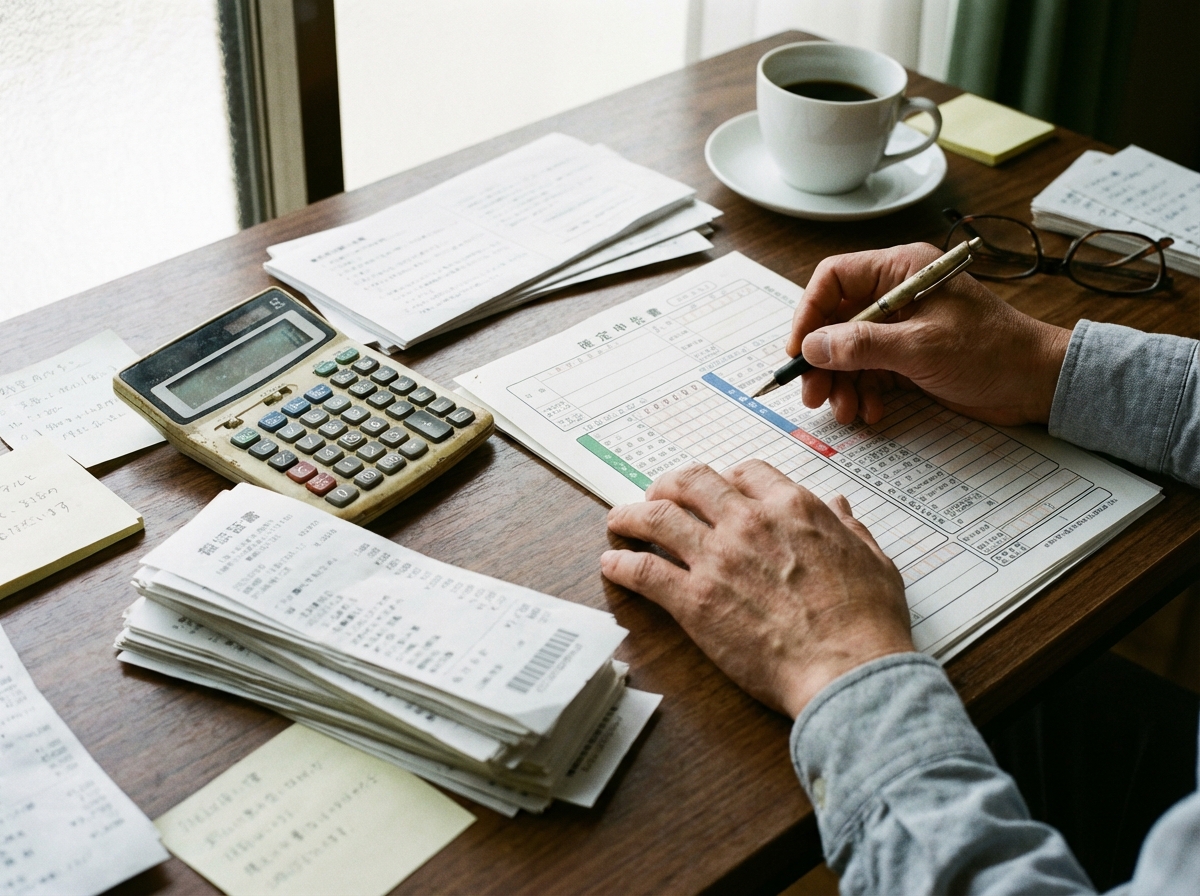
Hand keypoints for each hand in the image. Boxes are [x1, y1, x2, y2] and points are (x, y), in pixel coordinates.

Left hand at [602, 460, 912, 718]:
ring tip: (618, 521)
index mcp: (792, 507)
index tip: (717, 489)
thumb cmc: (867, 621)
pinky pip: (644, 571)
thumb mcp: (873, 559)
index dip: (726, 477)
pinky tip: (612, 566)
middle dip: (668, 484)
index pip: (745, 472)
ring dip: (630, 515)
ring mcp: (717, 558)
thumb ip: (851, 527)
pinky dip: (622, 565)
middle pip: (691, 481)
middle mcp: (748, 522)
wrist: (848, 668)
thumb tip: (839, 507)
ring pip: (656, 518)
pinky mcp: (694, 600)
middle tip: (656, 495)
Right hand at [786, 243, 1072, 425]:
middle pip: (836, 321)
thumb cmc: (992, 352)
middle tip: (813, 394)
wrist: (1036, 383)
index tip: (799, 352)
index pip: (834, 279)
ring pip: (849, 351)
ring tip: (847, 411)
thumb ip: (862, 345)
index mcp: (901, 270)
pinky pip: (869, 372)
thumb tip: (813, 347)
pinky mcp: (908, 356)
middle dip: (823, 361)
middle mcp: (897, 293)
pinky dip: (865, 393)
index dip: (809, 314)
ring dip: (842, 384)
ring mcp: (902, 326)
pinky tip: (872, 412)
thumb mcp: (920, 348)